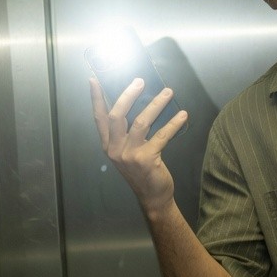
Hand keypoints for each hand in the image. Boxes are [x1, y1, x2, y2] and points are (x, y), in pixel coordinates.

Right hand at [90, 77, 188, 213]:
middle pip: (117, 115)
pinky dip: (173, 123)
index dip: (96, 99)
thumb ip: (126, 134)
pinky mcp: (146, 159)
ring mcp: (130, 155)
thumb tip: (136, 106)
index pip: (99, 118)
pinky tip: (182, 115)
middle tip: (140, 81)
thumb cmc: (141, 172)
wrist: (152, 197)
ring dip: (156, 104)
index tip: (94, 80)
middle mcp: (115, 149)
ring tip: (168, 92)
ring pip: (141, 122)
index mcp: (108, 146)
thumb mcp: (127, 153)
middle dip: (128, 95)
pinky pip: (162, 135)